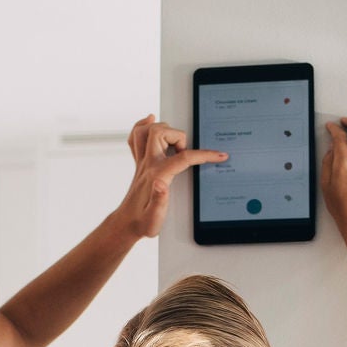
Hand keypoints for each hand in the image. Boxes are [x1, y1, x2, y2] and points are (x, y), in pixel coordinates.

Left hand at [113, 114, 226, 239]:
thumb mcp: (154, 219)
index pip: (183, 158)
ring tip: (173, 140)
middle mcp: (147, 165)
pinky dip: (142, 126)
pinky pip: (135, 137)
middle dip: (178, 136)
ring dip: (161, 128)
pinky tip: (149, 122)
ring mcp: (142, 162)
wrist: (127, 223)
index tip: (219, 155)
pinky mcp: (139, 163)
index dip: (204, 155)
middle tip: (185, 152)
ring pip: (146, 131)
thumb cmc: (143, 222)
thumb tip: (161, 184)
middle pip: (159, 133)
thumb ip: (160, 201)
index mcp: (156, 176)